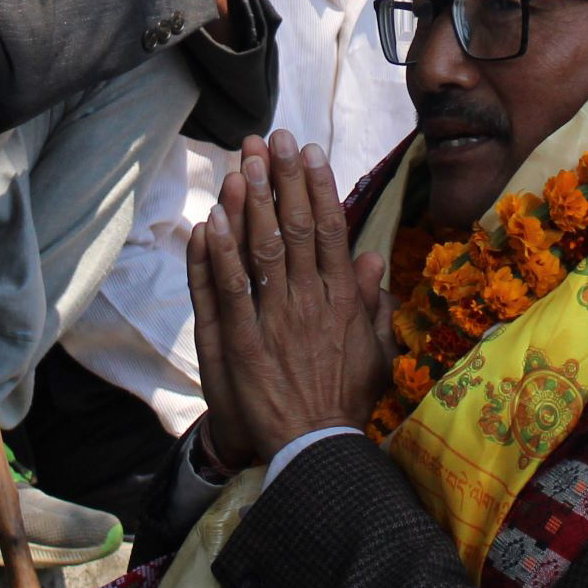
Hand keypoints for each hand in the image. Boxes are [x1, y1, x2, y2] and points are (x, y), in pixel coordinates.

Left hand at [187, 130, 389, 472]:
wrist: (315, 449)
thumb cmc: (345, 401)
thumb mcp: (375, 352)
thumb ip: (371, 305)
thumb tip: (372, 260)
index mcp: (342, 301)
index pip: (332, 232)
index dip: (320, 188)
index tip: (310, 152)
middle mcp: (311, 302)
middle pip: (297, 229)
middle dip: (283, 179)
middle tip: (273, 137)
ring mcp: (276, 321)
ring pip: (264, 250)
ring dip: (252, 203)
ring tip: (244, 161)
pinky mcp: (243, 343)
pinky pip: (230, 290)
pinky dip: (220, 253)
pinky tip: (212, 219)